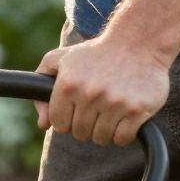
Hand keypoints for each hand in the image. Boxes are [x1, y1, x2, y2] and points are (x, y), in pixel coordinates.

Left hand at [35, 29, 170, 144]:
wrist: (139, 42)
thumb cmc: (96, 54)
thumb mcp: (61, 60)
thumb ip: (40, 89)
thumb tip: (43, 124)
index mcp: (68, 84)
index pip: (59, 124)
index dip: (67, 119)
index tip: (77, 109)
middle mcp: (89, 94)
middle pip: (80, 133)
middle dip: (86, 125)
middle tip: (97, 108)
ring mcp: (114, 103)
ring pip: (101, 138)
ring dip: (105, 130)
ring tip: (111, 111)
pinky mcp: (136, 110)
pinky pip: (122, 139)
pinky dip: (123, 134)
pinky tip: (125, 116)